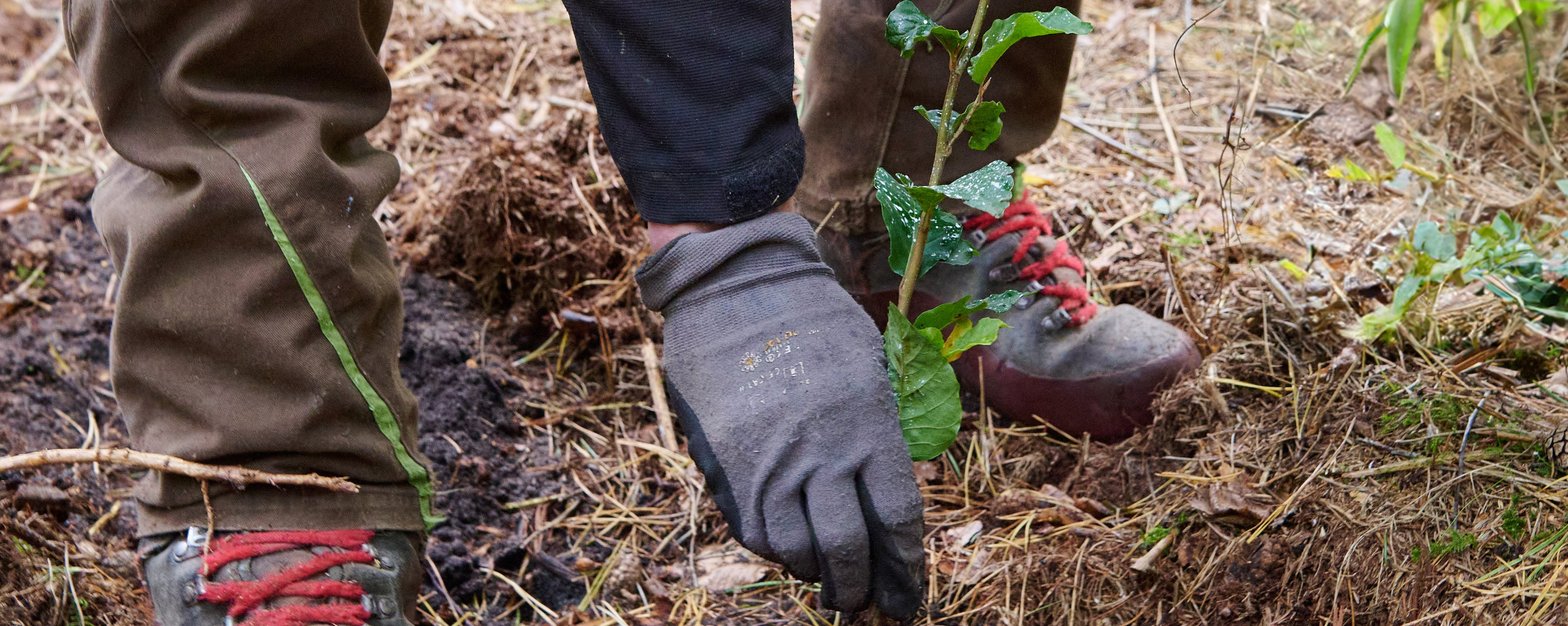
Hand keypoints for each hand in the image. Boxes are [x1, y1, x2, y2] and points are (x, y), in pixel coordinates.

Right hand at [637, 212, 925, 616]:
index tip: (909, 595)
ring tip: (827, 581)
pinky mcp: (729, 464)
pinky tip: (791, 549)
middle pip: (849, 548)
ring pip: (798, 550)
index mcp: (869, 427)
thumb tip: (885, 493)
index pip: (897, 519)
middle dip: (861, 588)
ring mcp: (772, 462)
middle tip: (865, 604)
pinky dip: (776, 550)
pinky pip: (755, 530)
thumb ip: (881, 431)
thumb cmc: (813, 321)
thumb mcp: (869, 367)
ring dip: (817, 574)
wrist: (736, 287)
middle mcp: (823, 453)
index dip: (905, 568)